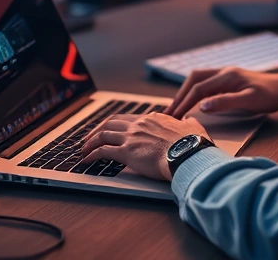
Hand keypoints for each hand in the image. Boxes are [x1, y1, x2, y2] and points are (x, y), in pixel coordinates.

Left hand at [81, 113, 209, 180]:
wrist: (188, 153)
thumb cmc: (192, 144)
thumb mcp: (193, 128)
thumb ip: (189, 123)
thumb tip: (190, 120)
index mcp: (153, 118)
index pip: (129, 118)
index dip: (117, 124)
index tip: (111, 130)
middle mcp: (140, 124)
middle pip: (111, 122)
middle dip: (98, 129)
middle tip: (90, 138)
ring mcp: (131, 136)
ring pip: (103, 134)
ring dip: (90, 142)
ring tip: (83, 150)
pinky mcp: (126, 152)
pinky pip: (103, 151)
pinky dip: (92, 155)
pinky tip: (87, 160)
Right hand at [164, 67, 277, 119]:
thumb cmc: (270, 95)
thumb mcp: (250, 101)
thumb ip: (226, 102)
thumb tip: (202, 105)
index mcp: (227, 75)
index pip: (199, 88)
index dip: (185, 102)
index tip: (174, 116)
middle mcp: (223, 72)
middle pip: (193, 79)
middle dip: (179, 95)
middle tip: (168, 112)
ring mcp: (225, 75)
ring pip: (198, 80)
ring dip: (185, 92)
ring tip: (175, 108)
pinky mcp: (228, 81)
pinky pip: (205, 84)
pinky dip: (194, 92)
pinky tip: (191, 102)